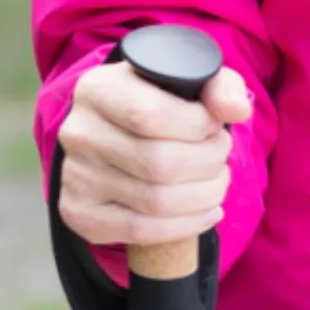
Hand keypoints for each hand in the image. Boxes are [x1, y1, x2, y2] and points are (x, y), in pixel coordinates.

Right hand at [55, 57, 254, 253]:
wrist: (122, 134)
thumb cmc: (165, 101)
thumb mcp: (193, 78)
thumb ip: (220, 86)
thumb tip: (236, 110)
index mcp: (98, 89)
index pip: (149, 116)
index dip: (198, 126)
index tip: (215, 127)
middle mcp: (78, 133)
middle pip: (158, 162)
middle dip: (208, 162)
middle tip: (220, 155)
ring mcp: (74, 177)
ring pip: (155, 201)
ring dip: (204, 194)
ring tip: (217, 180)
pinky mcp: (80, 214)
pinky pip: (141, 230)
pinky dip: (187, 225)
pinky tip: (208, 211)